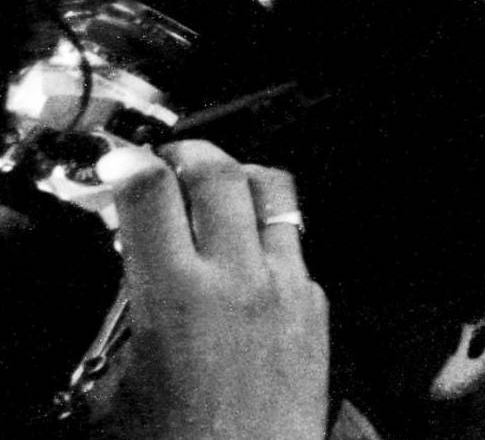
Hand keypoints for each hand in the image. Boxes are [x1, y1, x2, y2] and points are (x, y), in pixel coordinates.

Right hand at [92, 142, 327, 439]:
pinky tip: (249, 256)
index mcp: (176, 295)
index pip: (151, 194)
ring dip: (239, 179)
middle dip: (188, 152)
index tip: (120, 162)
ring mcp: (287, 285)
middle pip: (219, 173)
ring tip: (218, 185)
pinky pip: (295, 245)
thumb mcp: (121, 379)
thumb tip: (132, 272)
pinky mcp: (316, 303)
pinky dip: (268, 236)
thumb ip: (128, 315)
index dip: (129, 164)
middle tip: (168, 159)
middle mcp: (239, 278)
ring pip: (273, 193)